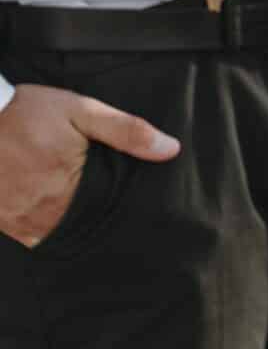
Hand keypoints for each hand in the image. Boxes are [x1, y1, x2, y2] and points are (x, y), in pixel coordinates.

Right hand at [0, 83, 179, 247]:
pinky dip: (41, 227)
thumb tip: (171, 149)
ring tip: (75, 208)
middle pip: (81, 226)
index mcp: (69, 185)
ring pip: (53, 234)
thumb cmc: (29, 113)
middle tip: (101, 205)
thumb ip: (127, 131)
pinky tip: (50, 211)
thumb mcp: (83, 111)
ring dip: (66, 225)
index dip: (118, 211)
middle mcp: (42, 209)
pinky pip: (28, 236)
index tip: (128, 208)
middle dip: (95, 219)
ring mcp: (18, 218)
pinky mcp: (1, 220)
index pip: (106, 212)